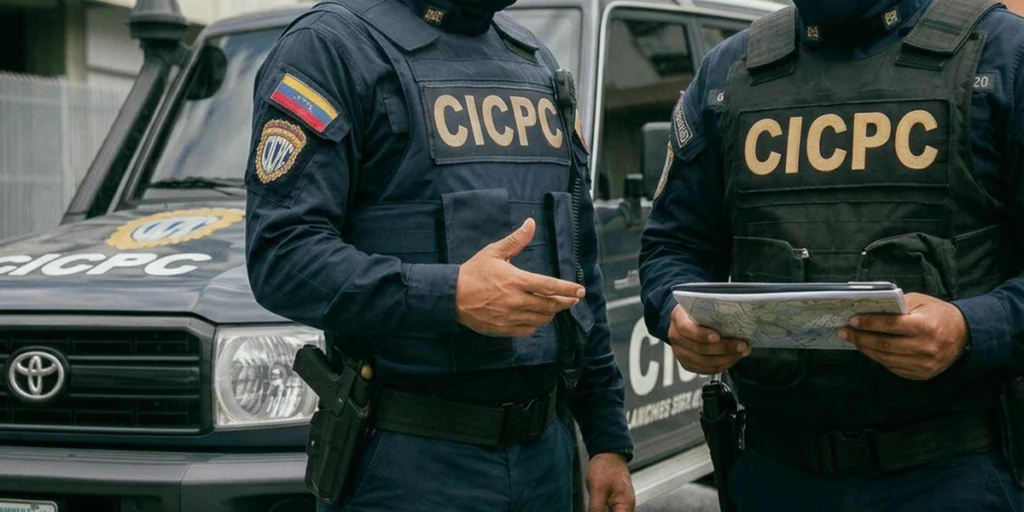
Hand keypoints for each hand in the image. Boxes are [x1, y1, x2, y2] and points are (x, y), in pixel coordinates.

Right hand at [455, 219, 585, 337]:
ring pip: (541, 319)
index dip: (567, 289)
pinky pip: (528, 330)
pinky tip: (536, 319)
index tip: (580, 291)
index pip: (549, 286)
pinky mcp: (504, 328)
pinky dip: (536, 325)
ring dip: (551, 314)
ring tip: (554, 308)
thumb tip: (531, 223)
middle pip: (550, 305)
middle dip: (565, 303)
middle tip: (573, 300)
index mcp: (517, 281)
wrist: (452, 296)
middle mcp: (516, 301)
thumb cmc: (473, 272)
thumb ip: (516, 240)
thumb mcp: (494, 252)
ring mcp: (511, 317)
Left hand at [586, 453, 634, 511]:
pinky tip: (596, 509)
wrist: (608, 451)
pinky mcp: (617, 500)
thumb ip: (596, 509)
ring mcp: (622, 503)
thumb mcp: (597, 489)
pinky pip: (612, 511)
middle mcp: (626, 506)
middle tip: (594, 508)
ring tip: (594, 506)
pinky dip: (603, 511)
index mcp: (624, 505)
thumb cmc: (605, 466)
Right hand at [668, 305, 750, 374]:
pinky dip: (722, 366)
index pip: (686, 329)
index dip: (702, 335)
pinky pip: (706, 370)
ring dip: (727, 358)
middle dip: (724, 348)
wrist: (685, 321)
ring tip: (742, 352)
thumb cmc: (696, 312)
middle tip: (742, 344)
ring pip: (705, 362)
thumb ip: (712, 309)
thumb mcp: (701, 304)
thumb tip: (737, 313)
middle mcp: (676, 337)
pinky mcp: (687, 364)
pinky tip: (732, 358)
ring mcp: (680, 352)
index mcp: (678, 318)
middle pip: (699, 348)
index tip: (718, 336)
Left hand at [839, 293, 969, 380]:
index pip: (890, 325)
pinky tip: (869, 350)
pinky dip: (879, 358)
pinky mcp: (922, 374)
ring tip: (853, 341)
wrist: (964, 335)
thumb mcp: (920, 301)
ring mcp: (924, 364)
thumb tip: (868, 310)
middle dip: (860, 338)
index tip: (852, 320)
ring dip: (866, 350)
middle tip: (844, 332)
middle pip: (884, 345)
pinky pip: (893, 367)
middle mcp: (925, 347)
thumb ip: (896, 305)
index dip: (869, 323)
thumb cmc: (937, 314)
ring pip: (886, 359)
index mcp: (925, 326)